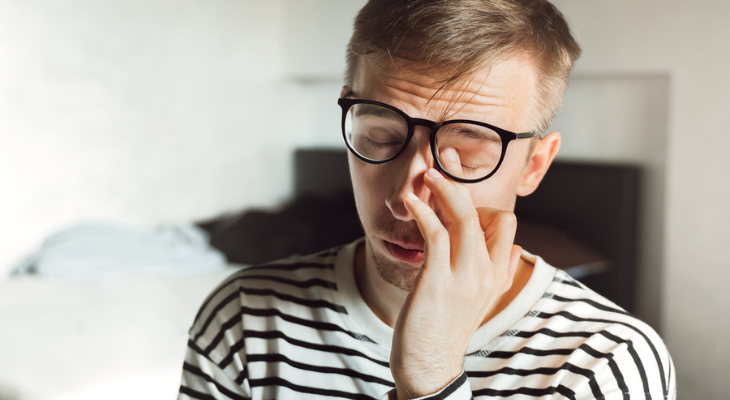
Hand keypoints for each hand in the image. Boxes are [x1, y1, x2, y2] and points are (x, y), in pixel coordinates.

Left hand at [390, 149, 521, 398]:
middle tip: (445, 158)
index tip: (462, 183)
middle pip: (486, 215)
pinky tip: (413, 201)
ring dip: (446, 190)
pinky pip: (436, 235)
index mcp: (496, 276)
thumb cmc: (447, 329)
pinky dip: (424, 212)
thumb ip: (500, 272)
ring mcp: (464, 278)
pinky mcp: (437, 281)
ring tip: (428, 172)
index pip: (507, 225)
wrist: (429, 366)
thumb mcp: (480, 300)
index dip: (486, 200)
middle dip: (464, 182)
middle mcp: (485, 274)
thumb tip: (518, 250)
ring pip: (464, 219)